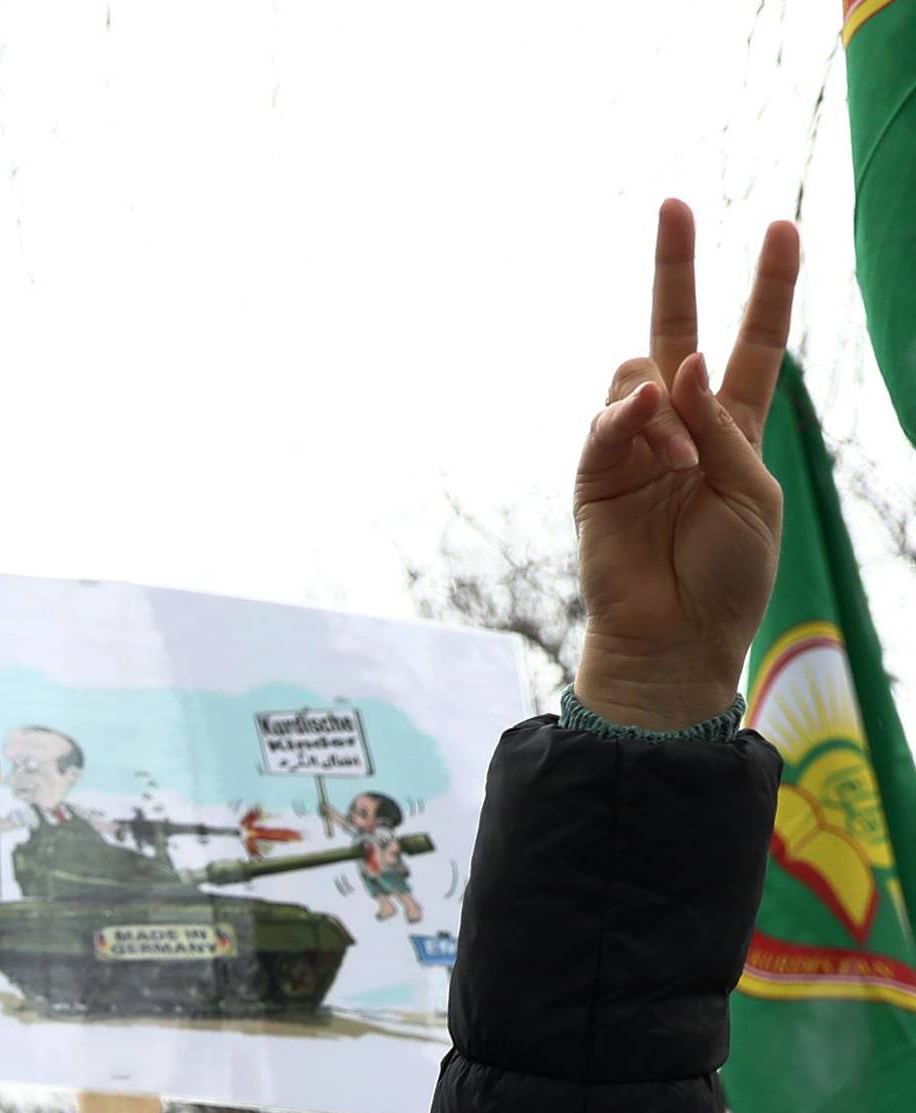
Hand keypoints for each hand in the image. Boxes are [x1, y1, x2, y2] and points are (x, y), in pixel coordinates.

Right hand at [573, 199, 798, 729]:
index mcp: (734, 430)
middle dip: (675, 268)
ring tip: (678, 454)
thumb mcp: (752, 494)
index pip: (755, 344)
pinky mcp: (596, 477)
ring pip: (638, 375)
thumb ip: (722, 426)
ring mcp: (636, 450)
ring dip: (664, 400)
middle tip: (673, 204)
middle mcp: (682, 428)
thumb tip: (680, 366)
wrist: (673, 643)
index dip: (769, 288)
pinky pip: (607, 422)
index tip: (781, 227)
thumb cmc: (726, 580)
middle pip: (679, 331)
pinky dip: (629, 419)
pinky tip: (647, 431)